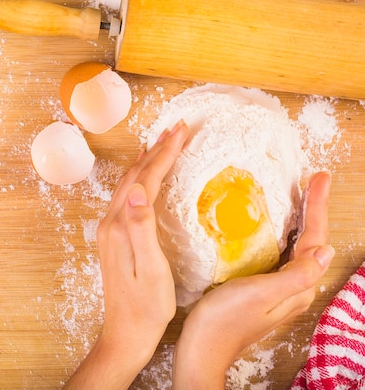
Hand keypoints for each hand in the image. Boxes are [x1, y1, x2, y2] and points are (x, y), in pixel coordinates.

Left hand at [63, 121, 188, 389]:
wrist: (125, 333)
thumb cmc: (146, 307)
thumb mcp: (151, 268)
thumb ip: (141, 227)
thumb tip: (138, 188)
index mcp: (122, 227)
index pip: (145, 179)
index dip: (164, 154)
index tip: (181, 131)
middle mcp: (111, 223)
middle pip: (134, 176)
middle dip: (156, 150)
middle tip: (177, 129)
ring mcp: (110, 230)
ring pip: (128, 184)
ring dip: (146, 161)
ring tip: (164, 144)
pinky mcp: (114, 238)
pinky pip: (126, 197)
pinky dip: (140, 179)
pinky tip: (147, 180)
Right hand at [173, 172, 334, 389]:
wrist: (202, 347)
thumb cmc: (226, 320)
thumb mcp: (263, 294)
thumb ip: (296, 274)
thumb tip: (325, 251)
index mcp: (297, 287)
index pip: (315, 240)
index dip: (317, 207)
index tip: (319, 178)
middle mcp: (292, 289)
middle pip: (311, 243)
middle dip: (314, 211)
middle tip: (314, 182)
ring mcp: (277, 291)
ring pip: (296, 249)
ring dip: (301, 221)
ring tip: (301, 198)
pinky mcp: (260, 290)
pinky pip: (280, 256)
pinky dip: (282, 235)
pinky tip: (272, 229)